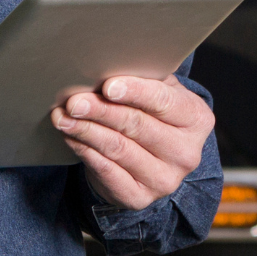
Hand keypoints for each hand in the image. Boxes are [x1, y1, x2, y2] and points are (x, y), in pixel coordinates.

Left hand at [51, 75, 214, 210]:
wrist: (148, 157)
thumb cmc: (148, 112)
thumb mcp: (153, 90)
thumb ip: (141, 77)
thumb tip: (107, 58)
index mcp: (194, 119)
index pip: (164, 101)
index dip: (135, 92)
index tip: (108, 86)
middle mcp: (186, 153)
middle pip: (137, 125)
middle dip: (101, 111)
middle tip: (73, 101)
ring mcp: (166, 179)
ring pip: (119, 149)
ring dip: (86, 130)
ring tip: (62, 117)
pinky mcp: (140, 196)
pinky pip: (108, 172)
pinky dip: (85, 152)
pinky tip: (70, 137)